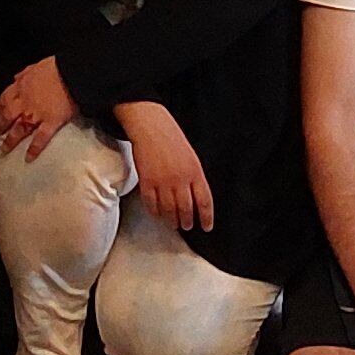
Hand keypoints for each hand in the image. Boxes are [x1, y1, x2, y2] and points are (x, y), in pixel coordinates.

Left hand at [0, 57, 79, 158]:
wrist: (72, 72)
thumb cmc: (57, 67)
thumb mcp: (35, 66)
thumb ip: (24, 74)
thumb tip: (16, 79)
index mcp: (21, 86)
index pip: (4, 99)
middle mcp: (25, 102)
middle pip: (8, 116)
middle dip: (0, 126)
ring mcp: (37, 113)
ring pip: (19, 129)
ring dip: (10, 141)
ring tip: (4, 150)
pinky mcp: (51, 122)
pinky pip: (40, 138)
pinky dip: (34, 148)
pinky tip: (29, 157)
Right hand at [122, 104, 212, 231]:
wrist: (151, 126)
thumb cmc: (172, 139)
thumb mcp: (191, 157)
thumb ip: (194, 178)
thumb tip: (196, 199)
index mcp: (195, 172)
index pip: (204, 201)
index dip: (207, 217)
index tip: (207, 227)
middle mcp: (180, 179)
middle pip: (186, 209)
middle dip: (187, 222)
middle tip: (187, 226)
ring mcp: (163, 181)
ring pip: (169, 210)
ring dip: (172, 220)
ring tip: (173, 223)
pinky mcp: (147, 181)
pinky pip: (151, 204)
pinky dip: (155, 212)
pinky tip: (157, 214)